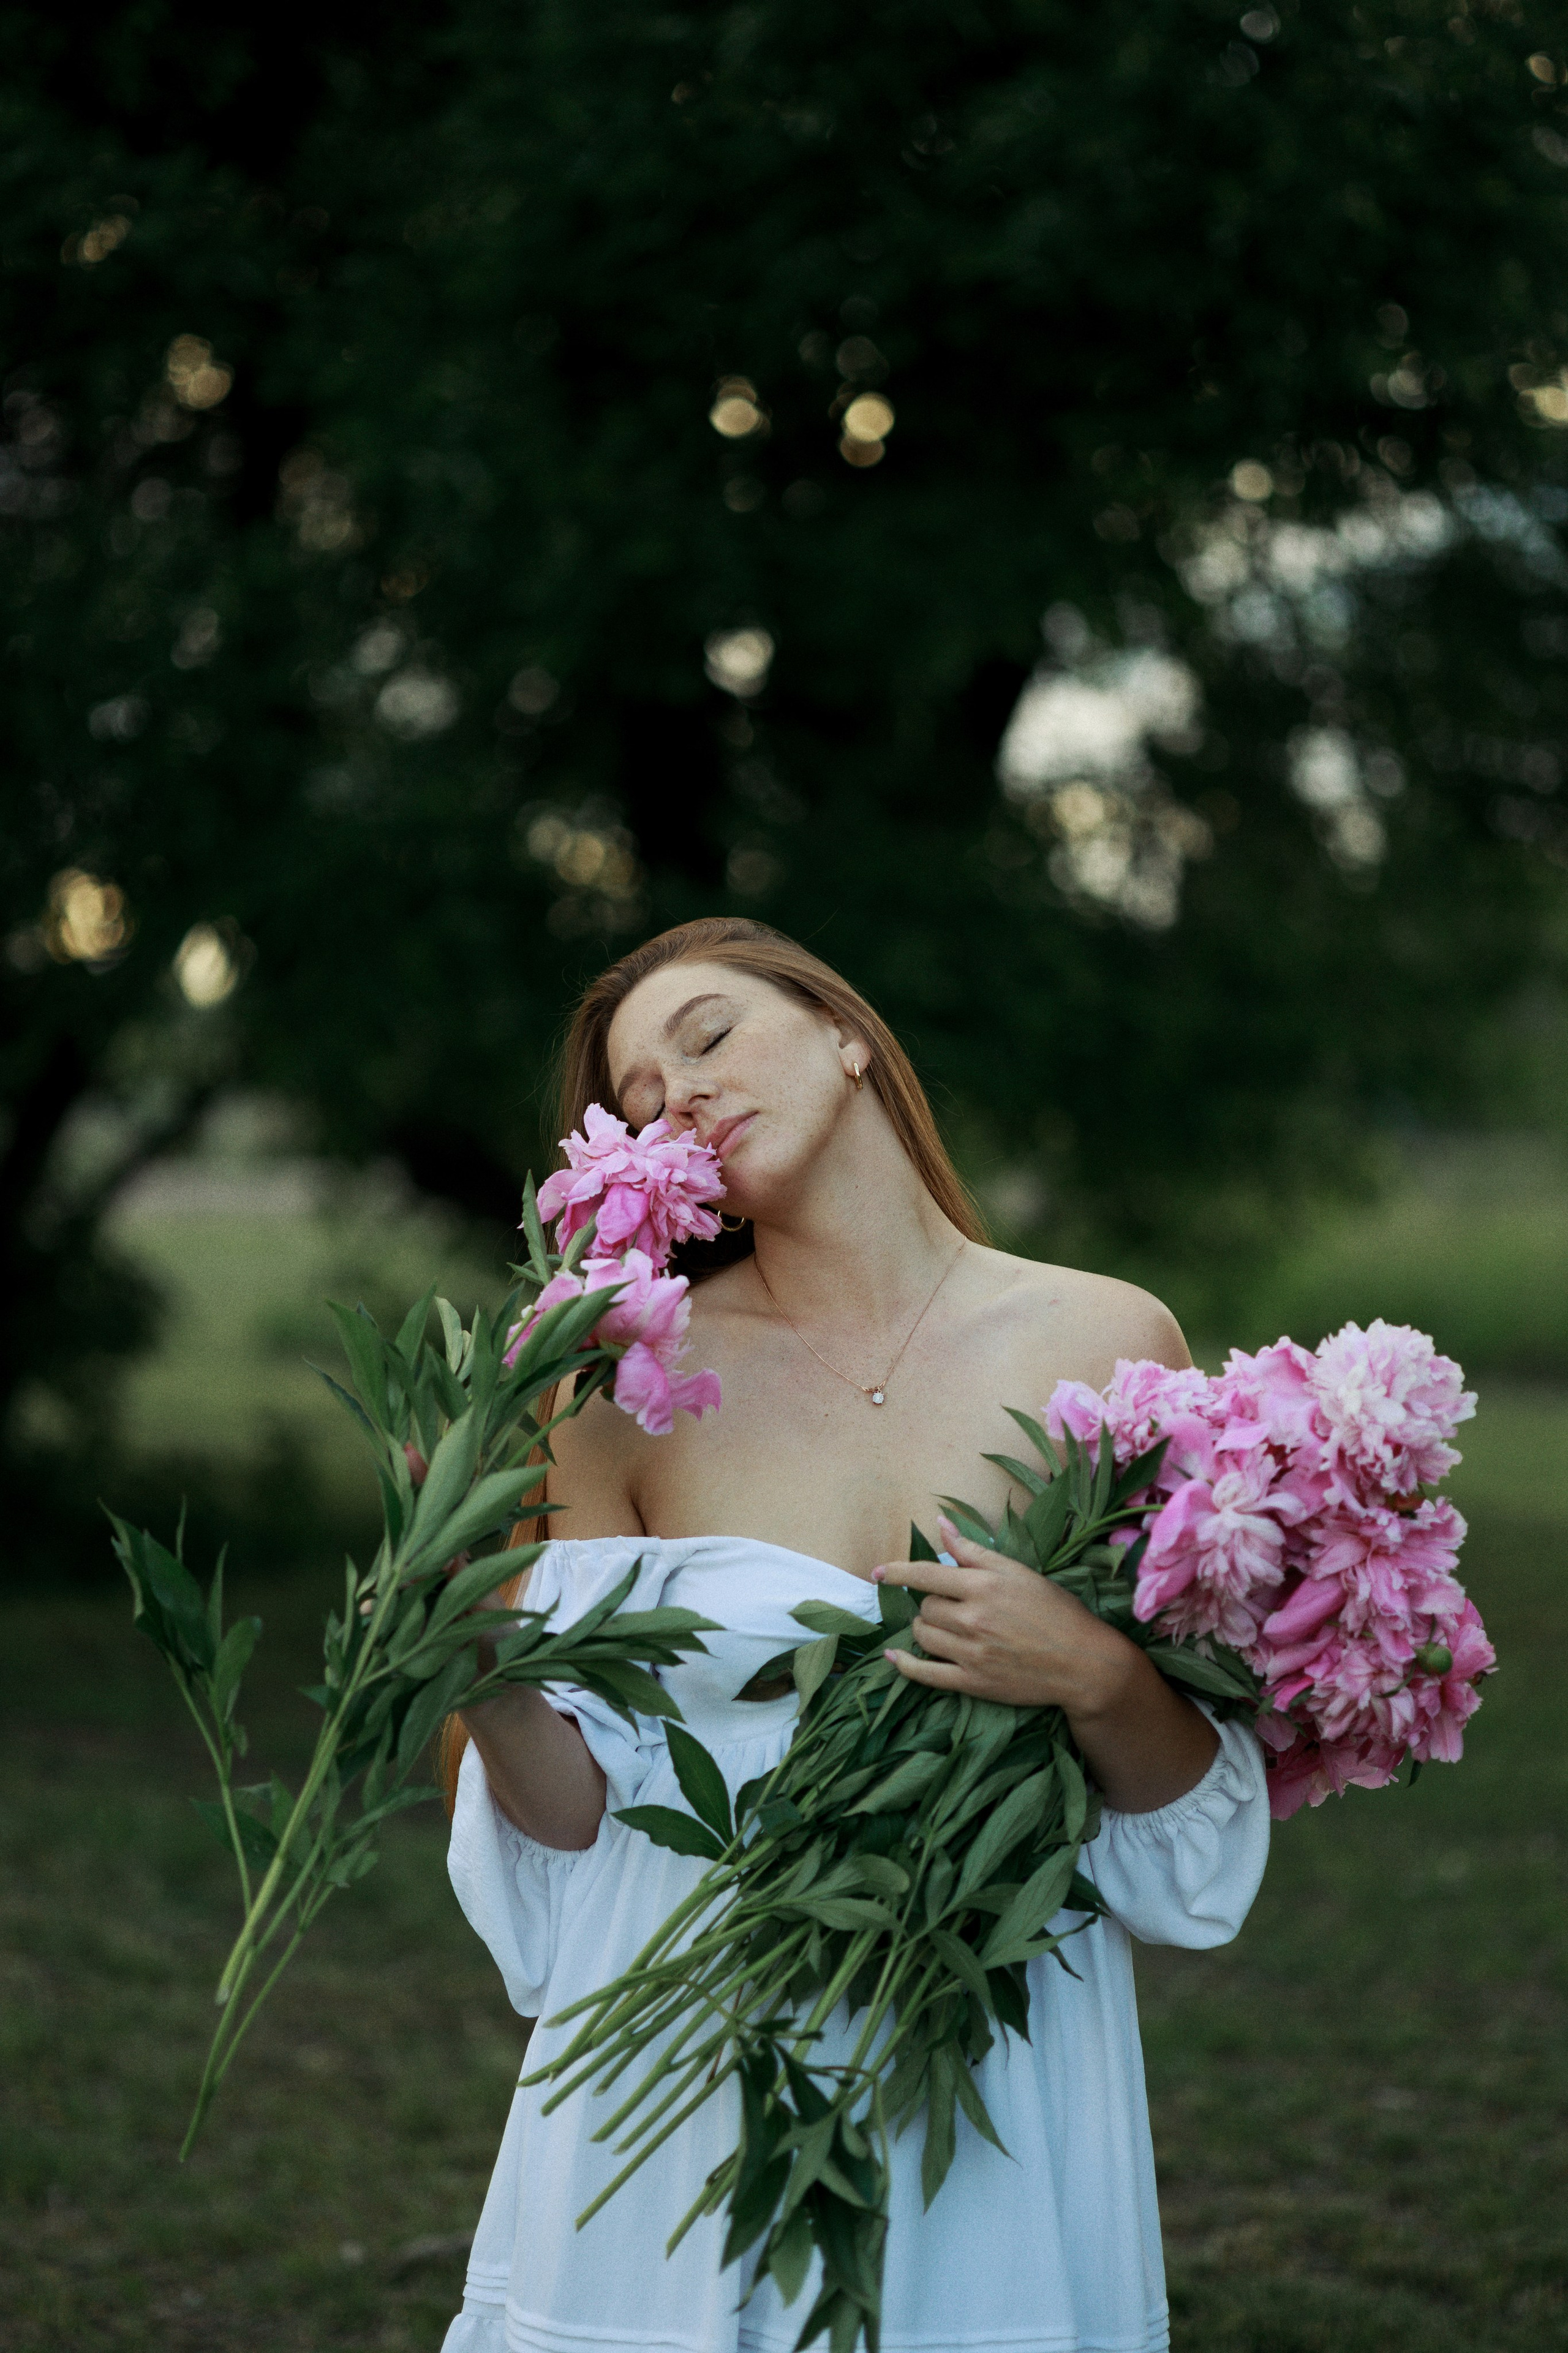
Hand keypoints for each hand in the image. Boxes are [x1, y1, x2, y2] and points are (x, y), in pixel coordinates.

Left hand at [875, 1518, 1138, 1718]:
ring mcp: (972, 1653)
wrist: (1083, 1662)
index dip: (898, 1572)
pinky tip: (894, 1657)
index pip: (925, 1574)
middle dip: (932, 1603)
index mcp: (984, 1586)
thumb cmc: (1055, 1611)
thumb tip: (941, 1525)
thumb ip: (975, 1550)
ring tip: (942, 1627)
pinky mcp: (973, 1682)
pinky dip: (905, 1665)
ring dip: (924, 1629)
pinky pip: (925, 1674)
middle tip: (954, 1606)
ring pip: (923, 1636)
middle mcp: (973, 1619)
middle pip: (926, 1607)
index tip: (879, 1572)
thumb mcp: (1018, 1572)